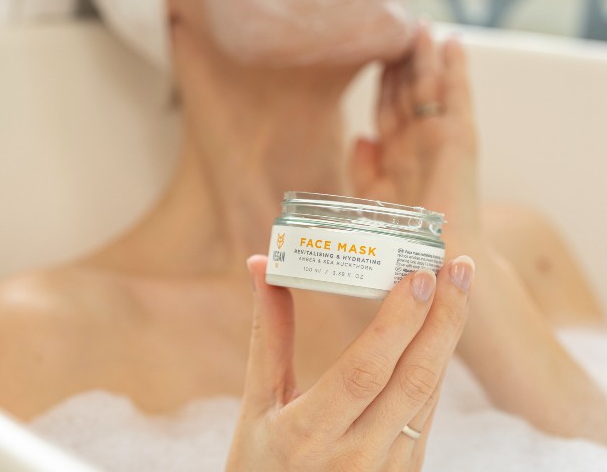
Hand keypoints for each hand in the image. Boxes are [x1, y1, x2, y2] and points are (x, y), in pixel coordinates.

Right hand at [226, 254, 474, 471]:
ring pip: (429, 394)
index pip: (364, 371)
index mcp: (309, 434)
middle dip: (444, 317)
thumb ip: (268, 334)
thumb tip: (263, 265)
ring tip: (457, 285)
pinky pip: (428, 411)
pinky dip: (437, 364)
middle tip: (457, 265)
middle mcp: (357, 456)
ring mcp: (388, 469)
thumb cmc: (261, 464)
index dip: (397, 323)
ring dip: (447, 336)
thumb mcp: (257, 403)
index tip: (420, 274)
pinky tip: (441, 330)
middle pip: (415, 379)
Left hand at [350, 23, 480, 257]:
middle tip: (397, 24)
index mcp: (396, 152)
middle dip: (402, 59)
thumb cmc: (403, 237)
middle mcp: (418, 139)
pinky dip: (456, 68)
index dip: (382, 78)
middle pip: (407, 88)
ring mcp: (440, 135)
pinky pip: (457, 95)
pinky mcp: (460, 137)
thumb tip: (361, 136)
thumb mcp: (371, 197)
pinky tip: (453, 42)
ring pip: (429, 84)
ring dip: (426, 55)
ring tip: (420, 25)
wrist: (434, 260)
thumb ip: (363, 167)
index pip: (387, 104)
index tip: (371, 48)